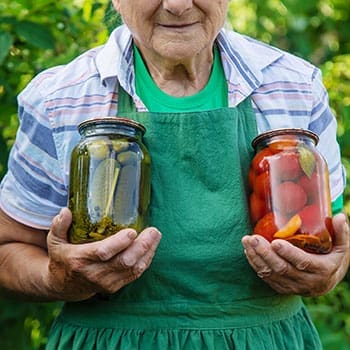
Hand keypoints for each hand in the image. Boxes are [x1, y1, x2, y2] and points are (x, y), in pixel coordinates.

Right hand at [45, 208, 161, 300]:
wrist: (63, 286)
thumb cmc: (62, 258)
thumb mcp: (55, 241)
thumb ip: (59, 225)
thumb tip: (66, 210)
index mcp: (80, 260)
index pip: (103, 253)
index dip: (119, 243)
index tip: (132, 231)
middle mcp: (95, 274)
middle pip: (124, 262)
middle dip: (141, 246)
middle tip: (153, 231)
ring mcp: (107, 282)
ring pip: (133, 269)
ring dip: (147, 252)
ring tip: (156, 236)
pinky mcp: (115, 287)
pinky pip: (135, 274)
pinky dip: (145, 260)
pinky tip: (152, 247)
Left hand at [241, 213, 349, 296]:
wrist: (325, 284)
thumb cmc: (331, 260)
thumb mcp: (342, 248)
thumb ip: (341, 233)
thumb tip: (340, 216)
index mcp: (321, 270)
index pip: (302, 262)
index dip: (288, 253)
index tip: (275, 242)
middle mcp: (305, 281)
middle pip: (281, 268)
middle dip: (265, 252)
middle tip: (253, 237)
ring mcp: (291, 286)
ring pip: (270, 273)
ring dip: (256, 257)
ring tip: (246, 240)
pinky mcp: (281, 287)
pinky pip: (265, 277)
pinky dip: (255, 264)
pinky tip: (248, 250)